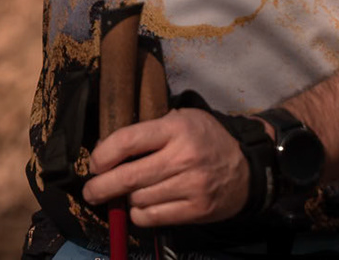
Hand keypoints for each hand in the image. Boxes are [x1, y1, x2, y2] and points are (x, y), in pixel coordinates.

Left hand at [81, 108, 252, 227]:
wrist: (247, 169)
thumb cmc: (206, 140)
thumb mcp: (182, 119)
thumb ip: (149, 130)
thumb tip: (107, 147)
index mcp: (176, 128)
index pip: (127, 140)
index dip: (102, 154)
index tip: (95, 163)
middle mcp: (182, 157)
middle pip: (127, 177)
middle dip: (100, 187)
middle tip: (91, 191)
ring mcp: (190, 186)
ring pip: (138, 200)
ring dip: (126, 199)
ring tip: (131, 192)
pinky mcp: (195, 210)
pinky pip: (152, 218)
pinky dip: (140, 214)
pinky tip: (143, 206)